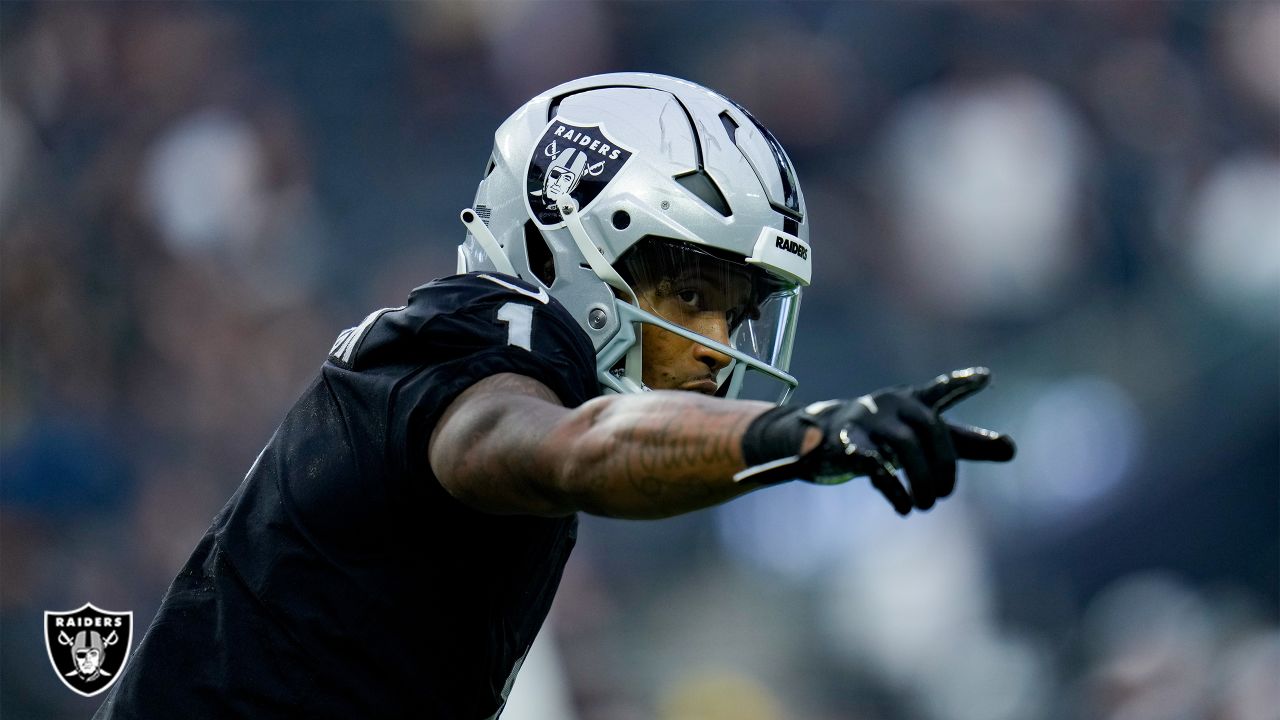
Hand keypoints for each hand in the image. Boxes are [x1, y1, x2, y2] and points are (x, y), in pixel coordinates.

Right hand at [737, 367, 1015, 514]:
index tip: (985, 378)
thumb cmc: (886, 435)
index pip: (939, 391)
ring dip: (919, 481)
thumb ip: (967, 443)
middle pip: (928, 429)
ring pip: (903, 448)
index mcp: (913, 400)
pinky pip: (873, 465)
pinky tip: (904, 506)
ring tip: (924, 505)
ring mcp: (867, 420)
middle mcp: (891, 403)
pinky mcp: (845, 443)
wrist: (823, 437)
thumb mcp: (926, 438)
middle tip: (944, 494)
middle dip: (943, 465)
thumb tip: (1014, 449)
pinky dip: (893, 489)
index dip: (960, 384)